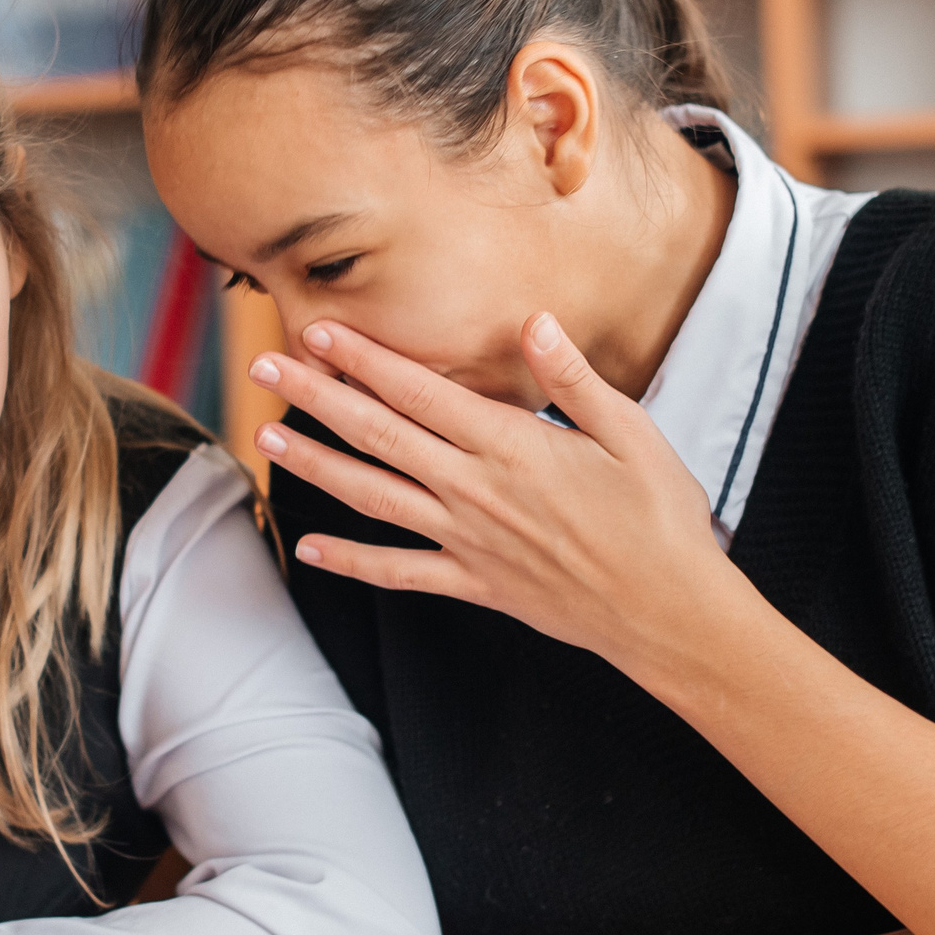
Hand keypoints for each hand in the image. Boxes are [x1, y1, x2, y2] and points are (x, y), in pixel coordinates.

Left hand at [249, 314, 734, 670]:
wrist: (668, 612)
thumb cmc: (659, 518)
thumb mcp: (631, 433)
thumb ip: (573, 378)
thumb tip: (533, 321)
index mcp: (512, 446)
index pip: (420, 392)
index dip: (364, 360)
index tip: (320, 332)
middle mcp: (476, 491)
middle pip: (379, 435)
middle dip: (317, 398)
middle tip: (266, 369)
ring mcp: (468, 541)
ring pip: (374, 497)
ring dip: (316, 466)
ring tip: (267, 439)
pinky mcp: (474, 583)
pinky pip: (400, 573)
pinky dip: (351, 562)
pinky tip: (310, 549)